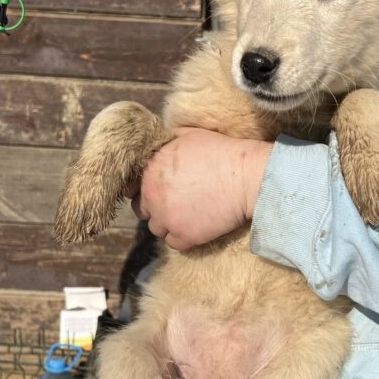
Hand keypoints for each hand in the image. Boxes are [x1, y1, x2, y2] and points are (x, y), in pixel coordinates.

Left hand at [131, 128, 272, 250]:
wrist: (246, 176)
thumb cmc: (220, 152)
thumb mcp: (188, 135)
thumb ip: (166, 141)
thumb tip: (159, 143)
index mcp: (150, 171)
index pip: (133, 189)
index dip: (147, 190)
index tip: (162, 191)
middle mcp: (152, 196)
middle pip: (143, 211)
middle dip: (157, 208)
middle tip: (177, 204)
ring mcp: (167, 218)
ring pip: (158, 229)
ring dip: (170, 224)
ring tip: (190, 215)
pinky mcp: (184, 236)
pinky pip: (175, 243)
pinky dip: (184, 238)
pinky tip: (198, 226)